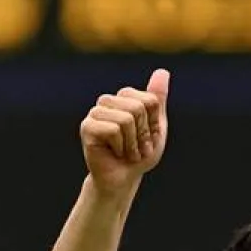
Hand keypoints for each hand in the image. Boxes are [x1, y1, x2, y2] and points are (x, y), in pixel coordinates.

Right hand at [80, 69, 170, 192]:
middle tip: (136, 147)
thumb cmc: (138, 154)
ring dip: (132, 143)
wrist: (122, 179)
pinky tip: (115, 153)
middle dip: (143, 134)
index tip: (146, 138)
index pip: (149, 100)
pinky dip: (121, 147)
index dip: (152, 124)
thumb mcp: (155, 126)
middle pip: (138, 107)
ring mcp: (95, 113)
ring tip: (126, 152)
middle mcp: (107, 101)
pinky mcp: (87, 127)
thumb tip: (163, 71)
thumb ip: (157, 99)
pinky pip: (113, 130)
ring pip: (126, 119)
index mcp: (123, 97)